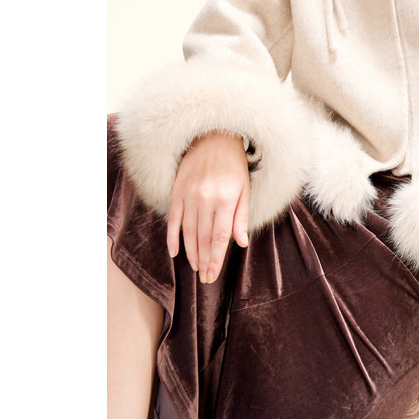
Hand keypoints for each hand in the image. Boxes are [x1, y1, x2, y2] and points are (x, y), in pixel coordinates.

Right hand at [167, 132, 249, 283]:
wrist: (215, 139)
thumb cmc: (235, 165)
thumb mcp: (245, 189)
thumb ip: (242, 217)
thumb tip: (241, 243)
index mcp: (226, 200)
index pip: (219, 238)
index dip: (216, 260)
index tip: (214, 276)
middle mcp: (206, 199)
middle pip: (203, 239)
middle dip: (205, 261)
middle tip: (205, 279)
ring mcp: (190, 195)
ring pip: (188, 232)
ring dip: (191, 253)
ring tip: (195, 268)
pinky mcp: (178, 191)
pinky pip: (173, 219)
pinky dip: (173, 238)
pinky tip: (175, 252)